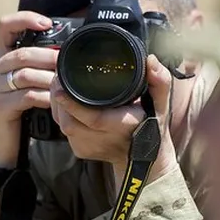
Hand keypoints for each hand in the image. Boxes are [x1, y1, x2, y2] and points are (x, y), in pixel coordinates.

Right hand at [0, 12, 58, 165]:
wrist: (1, 144)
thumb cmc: (16, 109)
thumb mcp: (20, 82)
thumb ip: (31, 64)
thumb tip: (61, 48)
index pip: (4, 25)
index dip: (26, 19)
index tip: (48, 23)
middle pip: (22, 52)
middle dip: (50, 55)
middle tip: (68, 61)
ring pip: (26, 74)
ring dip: (51, 77)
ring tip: (67, 81)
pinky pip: (28, 95)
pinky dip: (46, 96)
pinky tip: (57, 99)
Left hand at [50, 54, 176, 180]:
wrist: (144, 160)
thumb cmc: (151, 128)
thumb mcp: (161, 105)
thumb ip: (160, 82)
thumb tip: (150, 60)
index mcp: (121, 126)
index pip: (93, 119)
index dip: (73, 104)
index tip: (60, 89)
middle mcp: (103, 140)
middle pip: (69, 121)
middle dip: (59, 98)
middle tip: (58, 76)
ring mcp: (89, 147)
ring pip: (63, 124)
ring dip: (58, 104)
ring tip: (59, 83)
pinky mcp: (80, 150)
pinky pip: (63, 129)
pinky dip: (62, 113)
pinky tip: (65, 100)